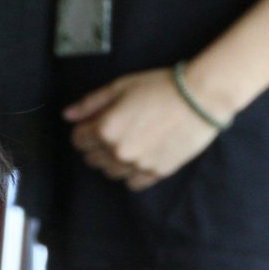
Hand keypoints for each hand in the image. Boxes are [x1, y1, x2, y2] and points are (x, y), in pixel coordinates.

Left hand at [64, 67, 220, 190]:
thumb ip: (90, 103)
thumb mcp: (120, 87)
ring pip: (109, 172)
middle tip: (115, 131)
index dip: (84, 130)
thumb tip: (67, 115)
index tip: (96, 123)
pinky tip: (141, 156)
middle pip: (91, 158)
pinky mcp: (156, 173)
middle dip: (97, 146)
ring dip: (112, 160)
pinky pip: (131, 183)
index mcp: (105, 130)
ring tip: (129, 142)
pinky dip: (131, 172)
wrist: (201, 98)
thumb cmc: (160, 87)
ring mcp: (137, 165)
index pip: (78, 140)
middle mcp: (117, 151)